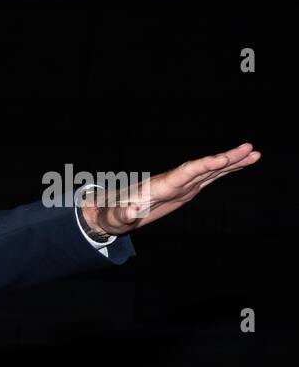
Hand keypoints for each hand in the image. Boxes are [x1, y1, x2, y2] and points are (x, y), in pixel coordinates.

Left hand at [81, 142, 260, 235]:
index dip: (203, 166)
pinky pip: (209, 177)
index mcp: (159, 186)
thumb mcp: (116, 217)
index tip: (222, 160)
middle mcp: (173, 181)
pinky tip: (243, 164)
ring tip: (255, 154)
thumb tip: (130, 211)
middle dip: (225, 159)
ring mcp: (181, 184)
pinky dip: (226, 171)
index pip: (185, 173)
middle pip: (202, 167)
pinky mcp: (185, 189)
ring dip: (232, 163)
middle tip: (248, 149)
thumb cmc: (113, 214)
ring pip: (210, 170)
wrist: (112, 209)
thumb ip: (123, 215)